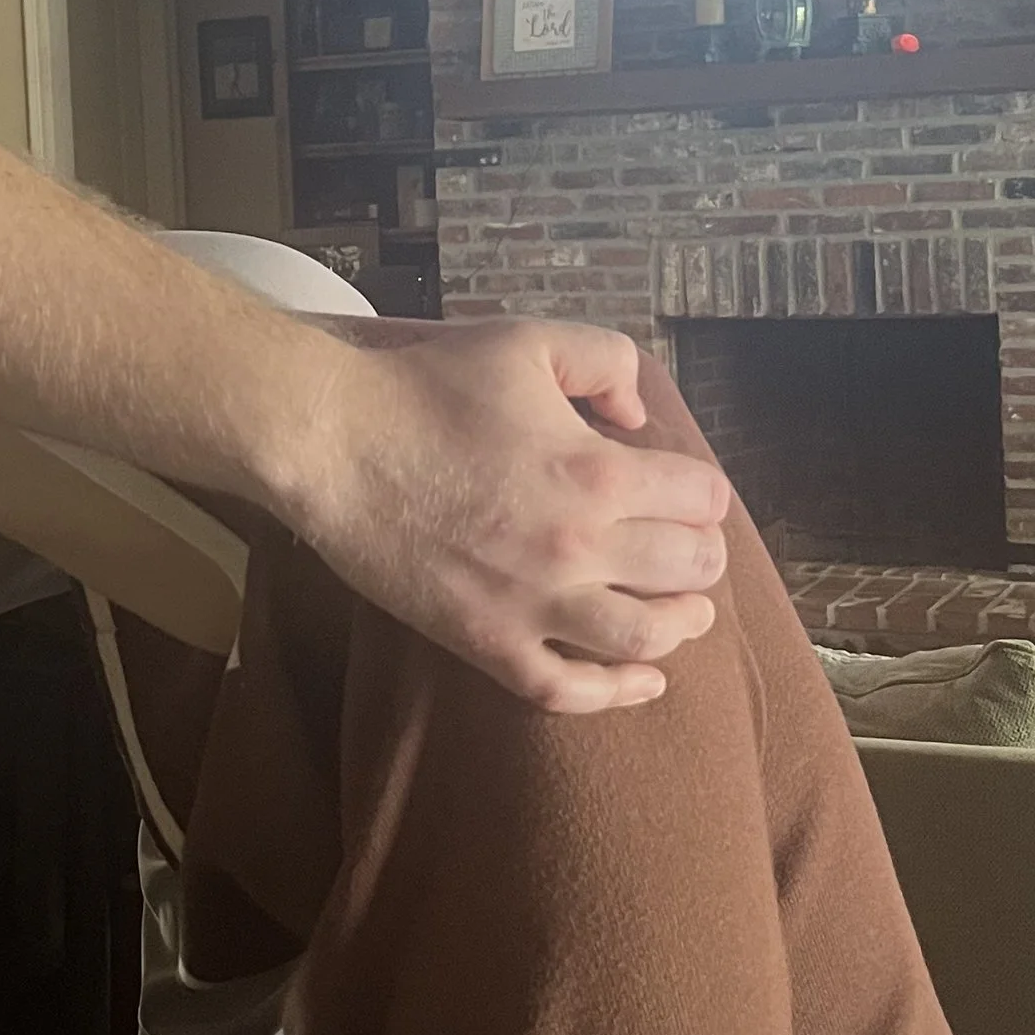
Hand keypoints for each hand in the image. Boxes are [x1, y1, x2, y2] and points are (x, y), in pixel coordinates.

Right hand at [285, 321, 730, 713]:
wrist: (333, 443)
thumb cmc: (425, 388)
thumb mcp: (526, 342)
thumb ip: (604, 362)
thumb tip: (638, 415)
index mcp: (597, 470)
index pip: (702, 499)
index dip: (702, 492)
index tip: (685, 490)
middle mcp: (578, 546)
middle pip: (688, 570)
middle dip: (700, 556)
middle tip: (688, 547)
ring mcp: (532, 604)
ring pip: (644, 639)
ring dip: (680, 625)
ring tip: (684, 613)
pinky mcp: (486, 642)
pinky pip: (567, 690)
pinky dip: (617, 693)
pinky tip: (641, 681)